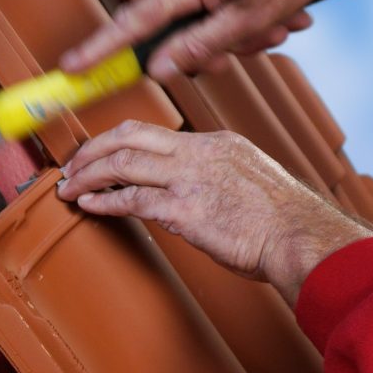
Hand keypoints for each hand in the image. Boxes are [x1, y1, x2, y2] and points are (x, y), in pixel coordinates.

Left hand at [55, 121, 372, 304]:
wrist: (304, 239)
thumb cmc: (286, 223)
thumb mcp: (252, 182)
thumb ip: (220, 179)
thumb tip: (199, 193)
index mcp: (218, 143)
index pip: (156, 133)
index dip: (120, 142)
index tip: (101, 155)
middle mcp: (200, 152)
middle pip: (130, 136)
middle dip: (93, 149)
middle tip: (72, 165)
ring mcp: (191, 179)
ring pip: (122, 162)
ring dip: (88, 174)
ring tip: (69, 186)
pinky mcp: (184, 210)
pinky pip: (130, 199)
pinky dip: (103, 200)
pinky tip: (87, 204)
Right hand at [59, 0, 372, 83]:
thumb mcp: (253, 15)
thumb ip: (201, 45)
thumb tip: (157, 67)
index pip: (132, 23)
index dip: (101, 49)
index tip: (70, 66)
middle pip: (179, 28)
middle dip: (217, 47)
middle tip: (257, 46)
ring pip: (209, 14)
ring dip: (244, 28)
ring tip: (287, 21)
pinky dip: (250, 7)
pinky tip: (287, 7)